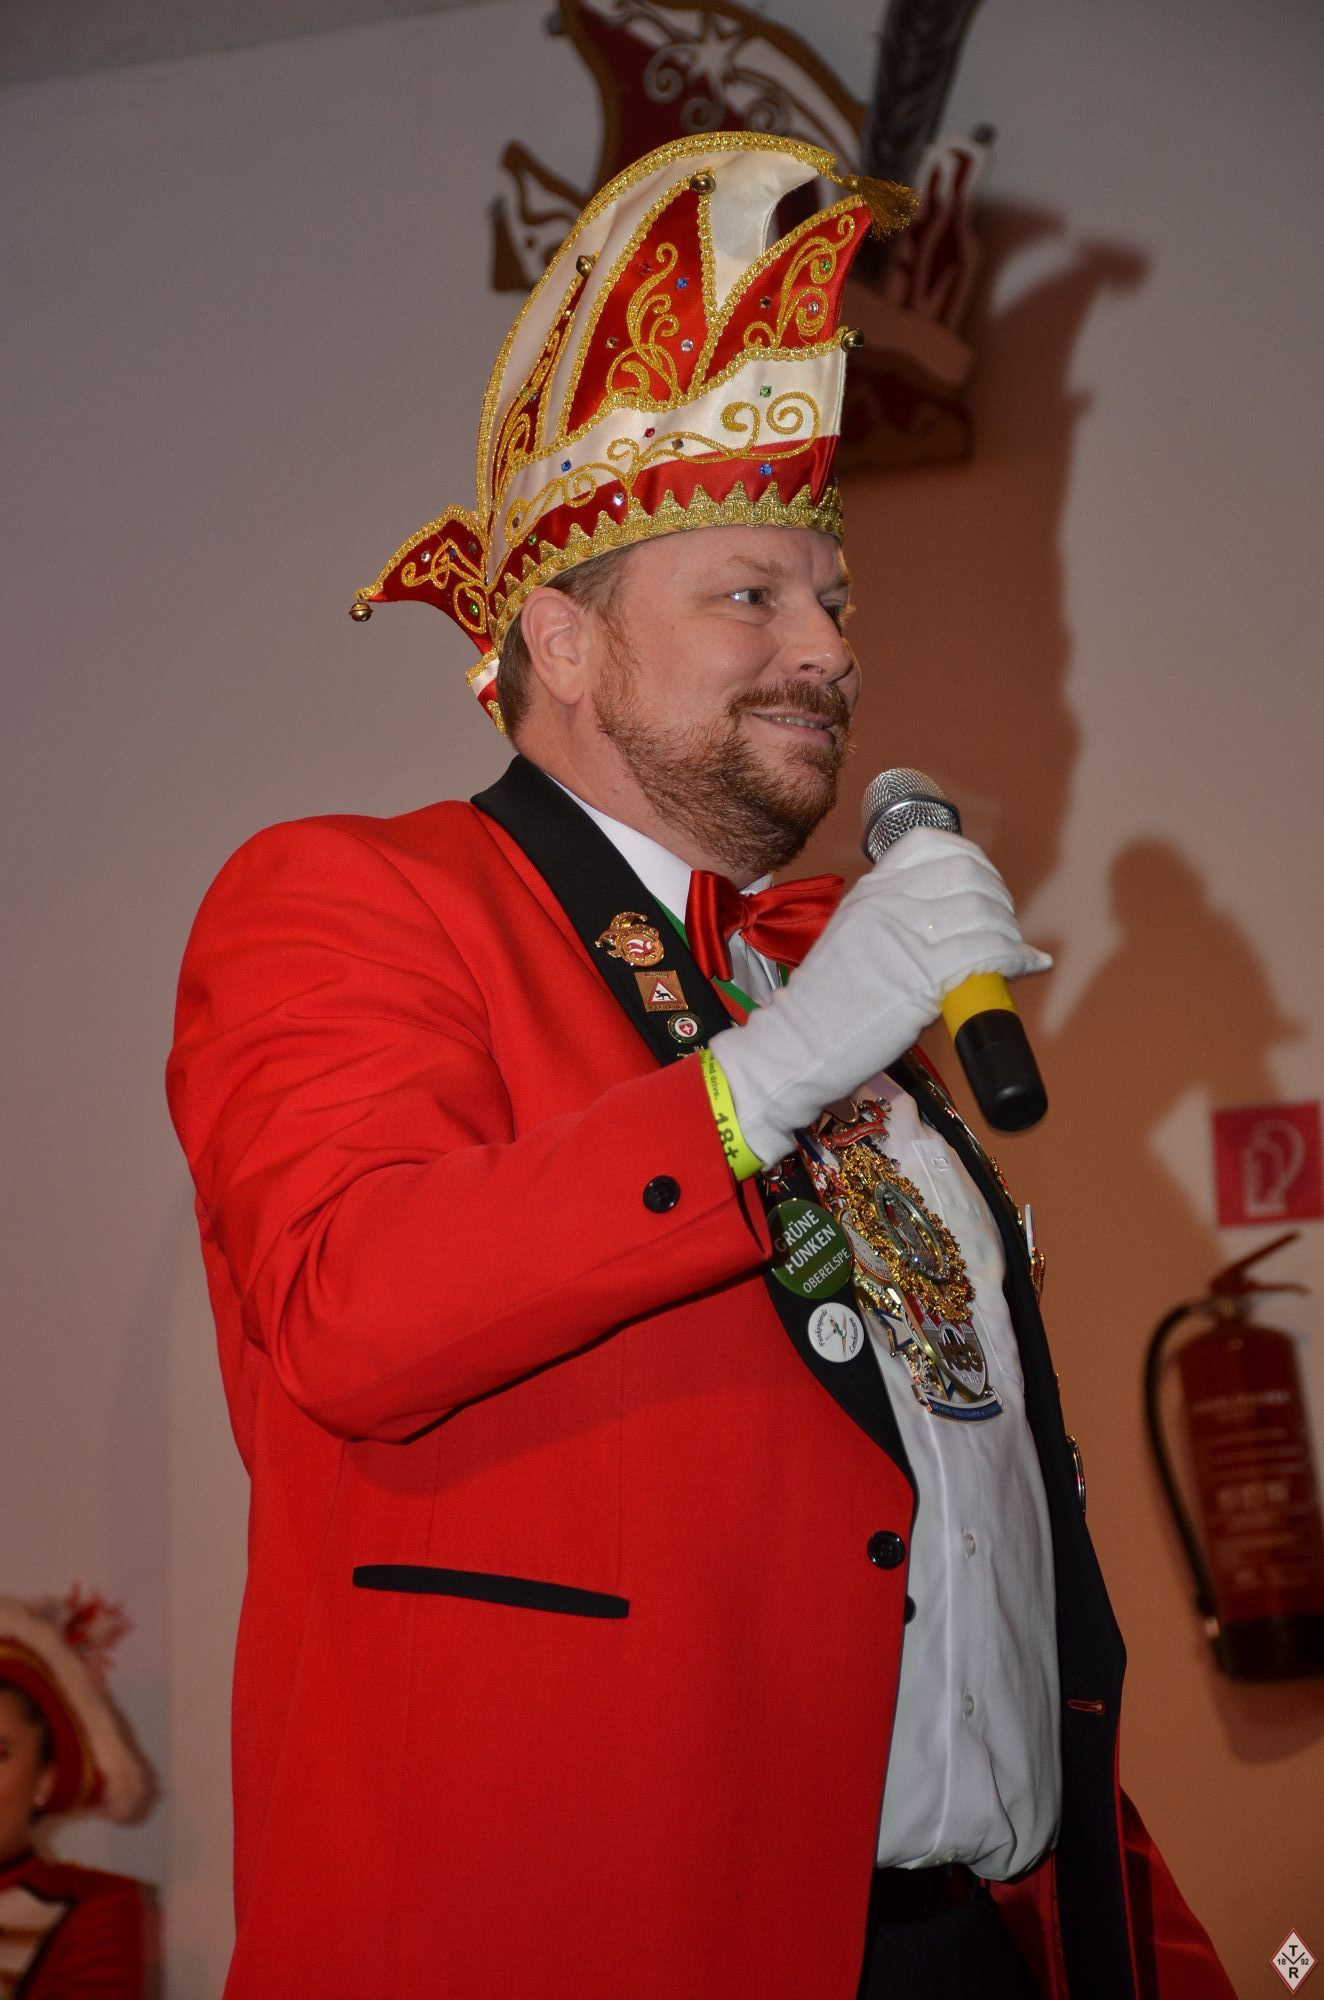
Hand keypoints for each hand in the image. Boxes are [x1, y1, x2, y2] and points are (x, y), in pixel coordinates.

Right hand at [709, 828, 1050, 1164]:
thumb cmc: (824, 1007)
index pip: (931, 843)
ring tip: (1012, 952)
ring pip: (983, 912)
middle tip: (1003, 926)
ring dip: (1009, 932)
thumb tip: (953, 926)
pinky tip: (1022, 966)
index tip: (984, 884)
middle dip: (998, 898)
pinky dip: (1015, 957)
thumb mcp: (851, 939)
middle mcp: (887, 902)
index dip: (970, 859)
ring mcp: (905, 935)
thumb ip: (893, 922)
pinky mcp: (921, 974)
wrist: (797, 1046)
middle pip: (967, 874)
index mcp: (869, 890)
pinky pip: (987, 952)